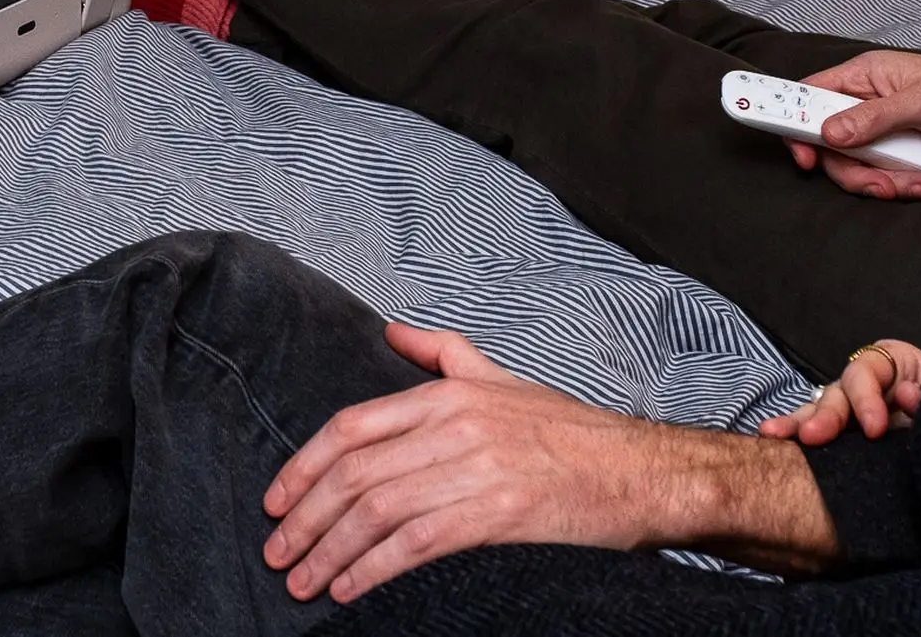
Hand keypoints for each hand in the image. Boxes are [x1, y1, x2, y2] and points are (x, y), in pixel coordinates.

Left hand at [262, 323, 836, 600]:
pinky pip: (416, 545)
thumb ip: (443, 354)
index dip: (303, 466)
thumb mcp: (502, 379)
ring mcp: (475, 472)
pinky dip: (374, 570)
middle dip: (305, 519)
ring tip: (301, 581)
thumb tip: (393, 331)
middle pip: (354, 474)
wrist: (644, 472)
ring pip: (377, 512)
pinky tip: (349, 589)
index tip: (276, 500)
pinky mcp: (497, 516)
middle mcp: (454, 427)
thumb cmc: (572, 433)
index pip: (351, 428)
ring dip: (330, 551)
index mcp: (448, 395)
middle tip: (277, 553)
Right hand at [757, 338, 920, 444]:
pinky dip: (797, 438)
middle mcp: (868, 385)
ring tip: (773, 433)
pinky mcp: (851, 440)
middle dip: (825, 415)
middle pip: (838, 392)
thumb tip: (908, 396)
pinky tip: (771, 438)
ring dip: (798, 423)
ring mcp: (855, 412)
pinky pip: (821, 435)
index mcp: (896, 364)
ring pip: (821, 411)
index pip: (869, 372)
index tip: (875, 429)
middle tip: (813, 436)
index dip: (866, 398)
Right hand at [782, 50, 920, 203]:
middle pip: (832, 146)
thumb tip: (828, 133)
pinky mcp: (906, 158)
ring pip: (860, 169)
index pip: (810, 97)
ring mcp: (887, 135)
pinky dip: (910, 190)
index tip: (805, 158)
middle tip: (883, 184)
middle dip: (857, 172)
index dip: (797, 126)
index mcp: (866, 78)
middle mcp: (870, 106)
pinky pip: (889, 181)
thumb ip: (872, 119)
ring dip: (890, 185)